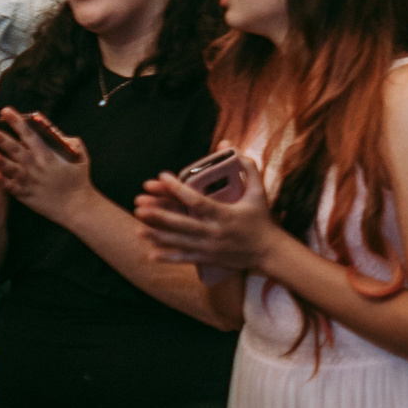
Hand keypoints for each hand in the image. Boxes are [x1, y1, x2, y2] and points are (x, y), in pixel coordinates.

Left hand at [0, 109, 93, 220]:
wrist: (77, 206)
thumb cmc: (79, 181)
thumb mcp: (81, 157)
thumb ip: (72, 143)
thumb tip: (59, 134)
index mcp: (48, 155)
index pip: (30, 134)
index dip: (17, 122)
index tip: (6, 111)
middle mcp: (36, 166)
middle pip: (17, 150)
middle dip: (3, 139)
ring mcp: (29, 181)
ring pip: (11, 168)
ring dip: (1, 161)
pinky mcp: (25, 194)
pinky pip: (11, 187)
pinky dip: (3, 182)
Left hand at [136, 153, 279, 268]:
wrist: (269, 252)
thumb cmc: (262, 220)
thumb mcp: (259, 193)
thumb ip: (249, 169)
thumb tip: (234, 149)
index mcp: (225, 214)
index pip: (197, 199)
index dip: (178, 188)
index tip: (162, 176)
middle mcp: (215, 231)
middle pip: (181, 223)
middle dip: (158, 215)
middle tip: (140, 206)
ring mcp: (210, 247)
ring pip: (178, 242)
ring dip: (157, 235)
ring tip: (138, 228)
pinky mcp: (208, 259)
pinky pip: (184, 258)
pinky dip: (167, 257)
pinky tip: (150, 254)